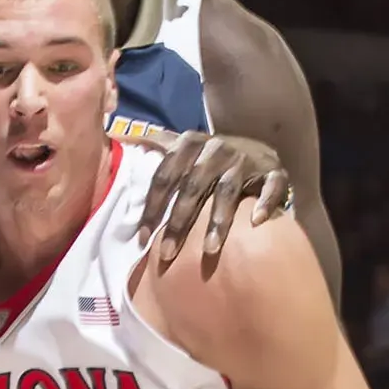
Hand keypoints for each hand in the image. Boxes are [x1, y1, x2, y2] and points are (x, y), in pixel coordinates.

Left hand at [131, 131, 289, 261]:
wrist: (256, 147)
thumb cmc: (209, 158)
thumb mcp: (182, 147)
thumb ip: (153, 144)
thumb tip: (114, 135)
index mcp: (190, 143)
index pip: (165, 176)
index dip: (153, 207)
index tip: (143, 238)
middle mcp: (216, 148)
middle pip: (194, 187)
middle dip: (180, 222)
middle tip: (167, 253)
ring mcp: (246, 160)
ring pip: (229, 191)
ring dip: (219, 220)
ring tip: (210, 249)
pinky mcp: (273, 172)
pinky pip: (271, 186)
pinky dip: (264, 202)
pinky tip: (256, 222)